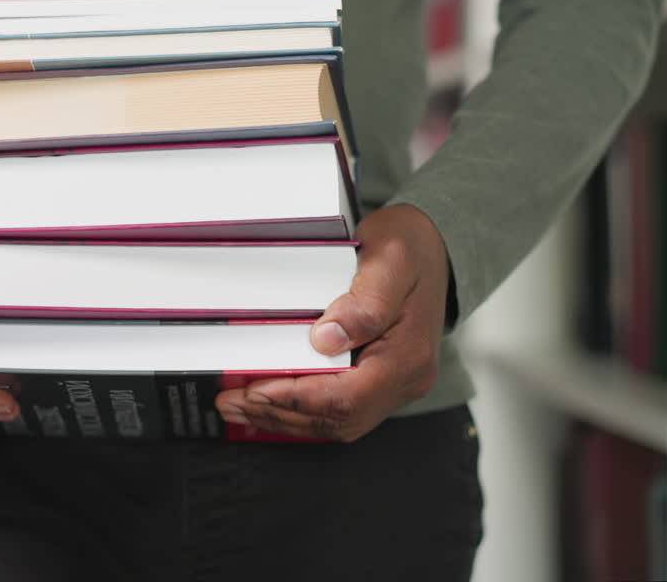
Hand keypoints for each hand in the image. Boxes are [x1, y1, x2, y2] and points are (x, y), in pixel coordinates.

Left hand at [214, 205, 448, 441]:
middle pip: (339, 418)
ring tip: (239, 407)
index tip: (255, 390)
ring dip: (285, 417)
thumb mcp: (390, 258)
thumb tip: (326, 340)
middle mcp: (405, 378)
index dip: (297, 398)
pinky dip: (301, 410)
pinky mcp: (380, 380)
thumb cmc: (410, 247)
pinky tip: (268, 403)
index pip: (348, 397)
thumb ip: (364, 302)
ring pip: (337, 421)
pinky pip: (339, 409)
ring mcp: (394, 383)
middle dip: (281, 413)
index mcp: (408, 354)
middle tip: (232, 402)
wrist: (435, 245)